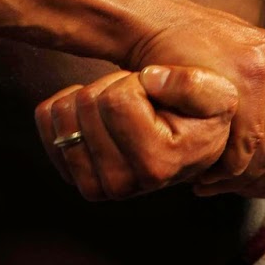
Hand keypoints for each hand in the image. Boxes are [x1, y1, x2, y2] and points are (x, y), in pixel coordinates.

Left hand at [35, 66, 237, 200]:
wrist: (186, 143)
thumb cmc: (200, 117)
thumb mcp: (217, 94)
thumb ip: (191, 83)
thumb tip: (150, 79)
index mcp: (159, 164)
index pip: (117, 102)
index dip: (134, 83)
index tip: (155, 95)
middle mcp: (124, 184)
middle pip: (87, 105)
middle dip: (111, 88)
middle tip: (139, 103)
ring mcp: (97, 185)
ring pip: (64, 114)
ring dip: (90, 96)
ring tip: (121, 111)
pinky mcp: (75, 175)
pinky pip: (47, 122)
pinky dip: (63, 105)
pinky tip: (93, 112)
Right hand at [127, 10, 264, 191]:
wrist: (158, 23)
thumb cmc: (198, 50)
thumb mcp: (248, 61)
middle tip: (237, 184)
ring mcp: (258, 71)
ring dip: (241, 176)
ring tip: (217, 180)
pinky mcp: (230, 81)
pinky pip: (237, 146)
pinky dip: (222, 168)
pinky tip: (205, 169)